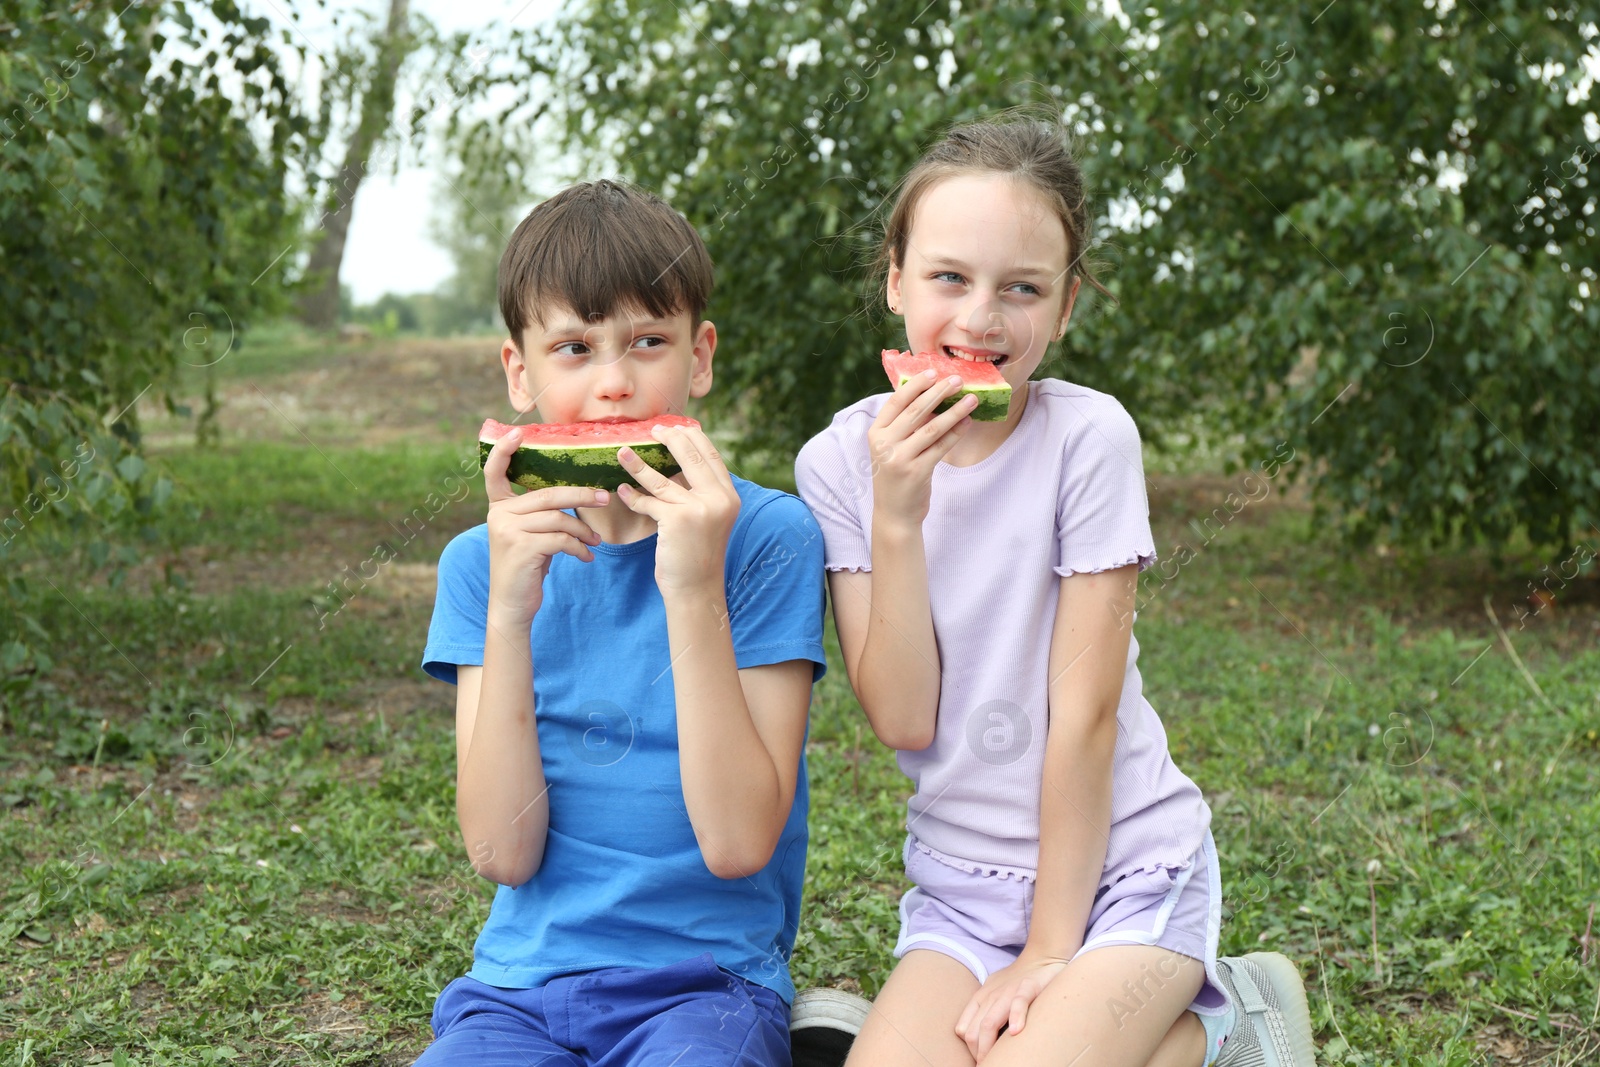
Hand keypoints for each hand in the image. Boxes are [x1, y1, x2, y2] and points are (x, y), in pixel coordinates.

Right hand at [483, 426, 606, 626]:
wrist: (512, 606)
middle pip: (547, 494)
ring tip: (595, 541)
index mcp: (498, 508)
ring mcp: (508, 531)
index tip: (518, 433)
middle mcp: (499, 515)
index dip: (504, 451)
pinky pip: (561, 539)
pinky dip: (579, 547)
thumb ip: (541, 515)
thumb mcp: (529, 536)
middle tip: (605, 498)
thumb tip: (581, 496)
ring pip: (558, 518)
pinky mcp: (522, 548)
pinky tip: (586, 557)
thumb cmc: (526, 568)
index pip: (494, 473)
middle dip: (581, 496)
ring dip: (583, 530)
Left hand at [615, 422, 739, 594]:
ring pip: (663, 479)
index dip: (691, 437)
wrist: (696, 588)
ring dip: (638, 463)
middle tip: (652, 430)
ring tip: (622, 452)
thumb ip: (700, 492)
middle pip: (691, 456)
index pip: (711, 455)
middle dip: (669, 439)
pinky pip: (649, 502)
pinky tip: (623, 490)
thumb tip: (678, 460)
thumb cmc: (697, 552)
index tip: (674, 427)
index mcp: (728, 496)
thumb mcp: (708, 518)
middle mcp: (718, 499)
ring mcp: (698, 509)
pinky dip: (633, 496)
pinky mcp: (677, 521)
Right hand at [867, 371, 977, 527]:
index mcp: (875, 433)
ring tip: (971, 399)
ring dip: (954, 411)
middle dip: (939, 392)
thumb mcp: (891, 448)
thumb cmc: (896, 476)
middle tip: (957, 380)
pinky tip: (968, 422)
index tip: (933, 372)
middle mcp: (884, 444)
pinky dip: (956, 433)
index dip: (915, 385)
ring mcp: (900, 458)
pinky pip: (941, 447)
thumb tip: (933, 397)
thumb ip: (904, 426)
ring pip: (932, 427)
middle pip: (916, 411)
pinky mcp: (916, 472)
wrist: (894, 514)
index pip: (896, 402)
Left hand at [954, 950, 1069, 1061]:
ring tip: (997, 1062)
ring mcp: (1008, 992)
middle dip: (979, 1054)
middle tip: (989, 1066)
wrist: (1042, 957)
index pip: (964, 1029)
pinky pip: (1018, 1003)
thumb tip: (971, 1036)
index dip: (970, 1050)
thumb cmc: (1017, 980)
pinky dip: (1016, 1018)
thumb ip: (983, 1012)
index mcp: (981, 999)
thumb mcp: (994, 993)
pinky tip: (1017, 1032)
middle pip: (974, 1032)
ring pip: (990, 1022)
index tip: (981, 1061)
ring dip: (989, 1047)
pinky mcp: (1028, 987)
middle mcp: (991, 996)